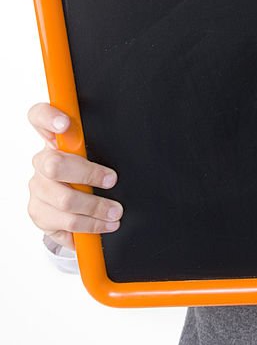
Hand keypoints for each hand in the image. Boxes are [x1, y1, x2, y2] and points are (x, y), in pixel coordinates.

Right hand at [27, 103, 122, 250]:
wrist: (68, 205)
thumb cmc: (85, 170)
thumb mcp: (93, 152)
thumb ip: (98, 142)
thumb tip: (131, 132)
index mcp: (53, 139)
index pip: (39, 117)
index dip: (49, 118)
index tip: (65, 123)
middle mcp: (41, 162)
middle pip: (55, 165)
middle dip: (88, 174)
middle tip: (112, 180)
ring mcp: (38, 189)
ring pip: (64, 200)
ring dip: (95, 208)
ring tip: (115, 213)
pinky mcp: (39, 214)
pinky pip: (64, 224)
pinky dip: (88, 227)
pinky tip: (102, 226)